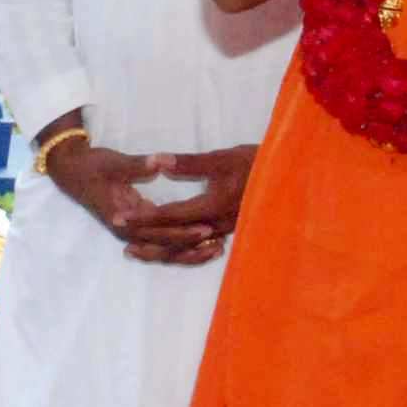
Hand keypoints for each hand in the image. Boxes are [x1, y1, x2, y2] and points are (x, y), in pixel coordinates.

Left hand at [121, 144, 255, 265]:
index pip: (169, 215)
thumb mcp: (223, 158)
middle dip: (145, 237)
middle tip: (119, 236)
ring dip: (158, 248)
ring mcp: (223, 231)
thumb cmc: (256, 162)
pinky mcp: (227, 230)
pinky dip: (177, 249)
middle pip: (173, 238)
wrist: (287, 175)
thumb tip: (159, 162)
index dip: (142, 216)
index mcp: (212, 206)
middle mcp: (216, 225)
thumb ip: (190, 164)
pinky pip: (196, 246)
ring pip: (184, 247)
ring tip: (134, 249)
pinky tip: (165, 248)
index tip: (119, 217)